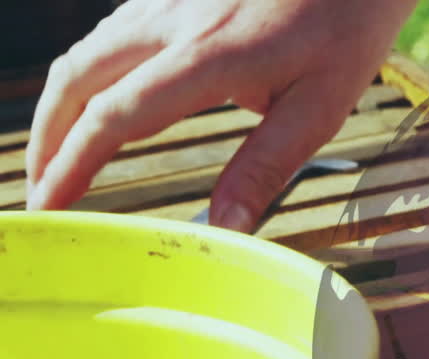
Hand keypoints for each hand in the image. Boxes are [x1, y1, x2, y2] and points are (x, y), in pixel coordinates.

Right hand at [25, 0, 415, 230]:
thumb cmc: (347, 28)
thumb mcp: (320, 106)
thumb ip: (266, 166)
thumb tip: (226, 228)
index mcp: (207, 55)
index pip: (116, 115)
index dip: (74, 163)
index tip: (51, 205)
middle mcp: (172, 19)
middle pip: (78, 77)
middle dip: (49, 138)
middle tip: (42, 191)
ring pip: (90, 50)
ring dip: (64, 105)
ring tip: (61, 156)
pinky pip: (115, 32)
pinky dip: (91, 73)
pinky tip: (100, 103)